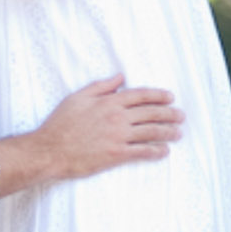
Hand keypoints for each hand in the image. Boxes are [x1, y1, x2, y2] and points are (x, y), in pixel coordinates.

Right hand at [33, 75, 182, 182]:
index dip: (158, 95)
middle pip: (151, 113)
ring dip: (168, 132)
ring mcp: (118, 136)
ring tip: (179, 133)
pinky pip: (142, 152)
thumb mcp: (78, 97)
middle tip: (181, 116)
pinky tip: (164, 151)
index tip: (170, 97)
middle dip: (169, 113)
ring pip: (151, 132)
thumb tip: (120, 77)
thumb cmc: (60, 123)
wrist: (49, 150)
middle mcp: (117, 118)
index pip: (141, 95)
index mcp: (109, 102)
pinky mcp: (116, 154)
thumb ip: (101, 86)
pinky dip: (156, 151)